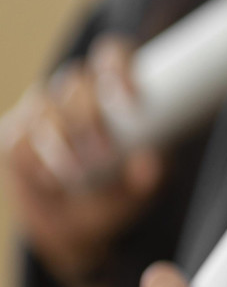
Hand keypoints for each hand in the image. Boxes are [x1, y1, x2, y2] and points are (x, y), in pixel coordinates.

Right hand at [0, 36, 163, 286]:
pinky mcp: (15, 138)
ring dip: (61, 142)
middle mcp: (75, 95)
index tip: (131, 97)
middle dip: (89, 116)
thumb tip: (150, 163)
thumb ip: (149, 177)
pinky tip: (49, 179)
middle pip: (77, 84)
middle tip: (103, 153)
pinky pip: (19, 141)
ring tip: (77, 173)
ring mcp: (41, 113)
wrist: (77, 229)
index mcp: (112, 93)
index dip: (118, 67)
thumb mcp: (140, 191)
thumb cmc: (116, 196)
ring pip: (45, 110)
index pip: (112, 57)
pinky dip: (34, 161)